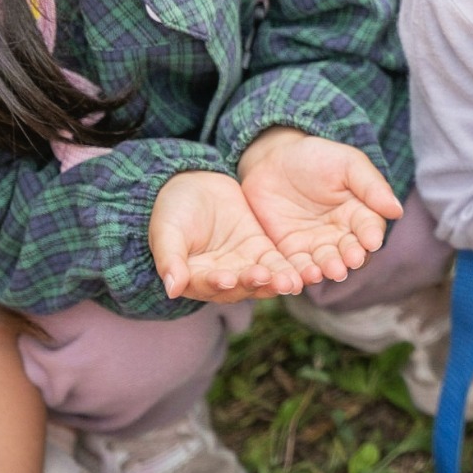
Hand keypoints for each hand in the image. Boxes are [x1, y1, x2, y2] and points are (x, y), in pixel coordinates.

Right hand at [149, 171, 297, 301]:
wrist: (194, 184)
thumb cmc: (172, 209)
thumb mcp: (167, 230)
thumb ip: (170, 259)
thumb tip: (172, 289)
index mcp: (193, 278)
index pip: (206, 286)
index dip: (216, 283)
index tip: (227, 278)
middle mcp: (220, 278)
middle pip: (239, 287)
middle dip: (253, 284)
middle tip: (267, 279)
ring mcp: (243, 265)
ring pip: (262, 279)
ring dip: (276, 281)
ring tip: (290, 281)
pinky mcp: (262, 250)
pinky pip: (278, 263)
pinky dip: (289, 267)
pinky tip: (304, 270)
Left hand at [238, 128, 403, 284]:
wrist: (273, 159)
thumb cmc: (316, 157)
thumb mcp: (348, 163)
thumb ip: (371, 186)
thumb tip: (396, 210)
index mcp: (359, 213)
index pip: (369, 228)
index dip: (371, 235)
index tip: (371, 241)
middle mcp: (341, 234)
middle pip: (349, 251)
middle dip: (350, 258)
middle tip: (349, 261)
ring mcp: (315, 245)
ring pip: (324, 264)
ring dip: (326, 270)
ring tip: (325, 272)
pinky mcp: (290, 252)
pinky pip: (296, 267)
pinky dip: (298, 275)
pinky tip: (299, 278)